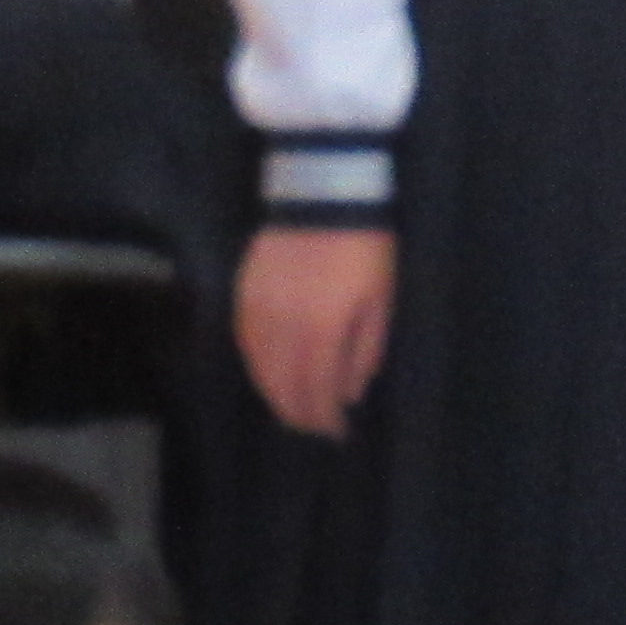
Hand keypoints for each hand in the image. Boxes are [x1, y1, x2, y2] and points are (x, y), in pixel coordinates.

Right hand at [239, 227, 396, 438]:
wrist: (324, 192)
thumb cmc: (364, 247)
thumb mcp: (380, 299)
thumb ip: (365, 349)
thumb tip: (350, 392)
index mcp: (322, 333)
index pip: (317, 392)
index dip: (326, 419)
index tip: (337, 432)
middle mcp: (284, 329)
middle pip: (284, 388)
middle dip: (300, 414)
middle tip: (314, 427)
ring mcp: (259, 311)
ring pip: (260, 370)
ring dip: (276, 395)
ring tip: (292, 408)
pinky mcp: (244, 293)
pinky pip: (245, 343)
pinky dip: (257, 366)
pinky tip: (267, 374)